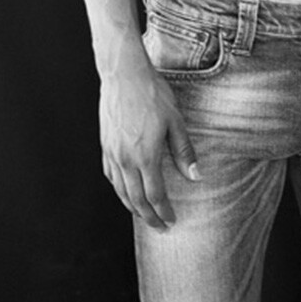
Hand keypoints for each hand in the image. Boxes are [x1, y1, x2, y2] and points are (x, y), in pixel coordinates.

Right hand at [99, 60, 199, 230]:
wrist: (124, 74)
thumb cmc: (152, 94)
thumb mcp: (175, 121)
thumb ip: (184, 152)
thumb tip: (196, 177)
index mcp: (145, 156)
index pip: (155, 195)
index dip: (164, 212)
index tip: (171, 221)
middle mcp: (126, 160)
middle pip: (136, 199)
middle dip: (149, 217)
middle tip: (159, 227)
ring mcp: (112, 153)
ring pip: (120, 190)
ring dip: (132, 206)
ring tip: (143, 214)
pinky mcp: (105, 144)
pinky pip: (110, 175)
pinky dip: (118, 189)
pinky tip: (124, 189)